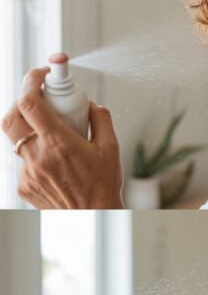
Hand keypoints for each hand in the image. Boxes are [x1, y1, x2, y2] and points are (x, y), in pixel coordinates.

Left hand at [2, 67, 123, 208]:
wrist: (94, 220)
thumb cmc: (103, 186)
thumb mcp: (110, 147)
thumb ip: (99, 118)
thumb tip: (89, 103)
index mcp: (58, 144)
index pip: (30, 103)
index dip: (31, 81)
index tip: (43, 74)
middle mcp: (37, 157)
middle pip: (11, 117)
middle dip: (22, 100)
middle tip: (40, 98)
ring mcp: (28, 173)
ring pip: (17, 139)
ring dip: (31, 128)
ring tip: (53, 134)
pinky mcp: (24, 186)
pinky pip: (23, 160)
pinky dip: (36, 152)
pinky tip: (56, 162)